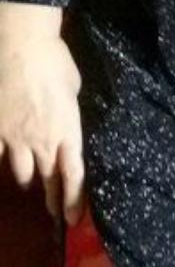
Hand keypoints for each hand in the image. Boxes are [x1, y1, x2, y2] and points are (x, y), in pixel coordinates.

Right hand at [0, 30, 85, 224]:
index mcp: (68, 131)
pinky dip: (2, 158)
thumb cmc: (55, 62)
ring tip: (30, 178)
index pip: (74, 175)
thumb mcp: (73, 90)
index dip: (74, 200)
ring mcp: (15, 138)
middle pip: (48, 179)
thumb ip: (69, 112)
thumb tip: (65, 118)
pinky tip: (4, 158)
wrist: (22, 46)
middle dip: (52, 198)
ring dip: (28, 175)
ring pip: (21, 172)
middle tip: (55, 212)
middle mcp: (42, 141)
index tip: (74, 220)